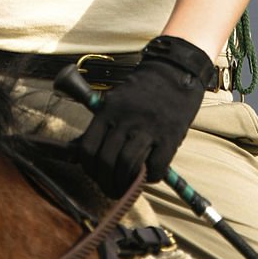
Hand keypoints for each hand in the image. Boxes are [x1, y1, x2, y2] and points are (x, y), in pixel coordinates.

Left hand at [74, 35, 212, 197]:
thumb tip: (82, 153)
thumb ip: (103, 124)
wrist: (175, 70)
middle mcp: (126, 119)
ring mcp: (148, 128)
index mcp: (109, 110)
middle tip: (111, 188)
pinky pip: (155, 167)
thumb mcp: (116, 100)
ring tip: (127, 187)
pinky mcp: (169, 136)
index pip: (88, 148)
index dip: (89, 169)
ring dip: (124, 184)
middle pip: (106, 161)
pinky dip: (150, 178)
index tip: (95, 175)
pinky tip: (149, 175)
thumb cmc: (143, 89)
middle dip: (105, 182)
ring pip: (127, 165)